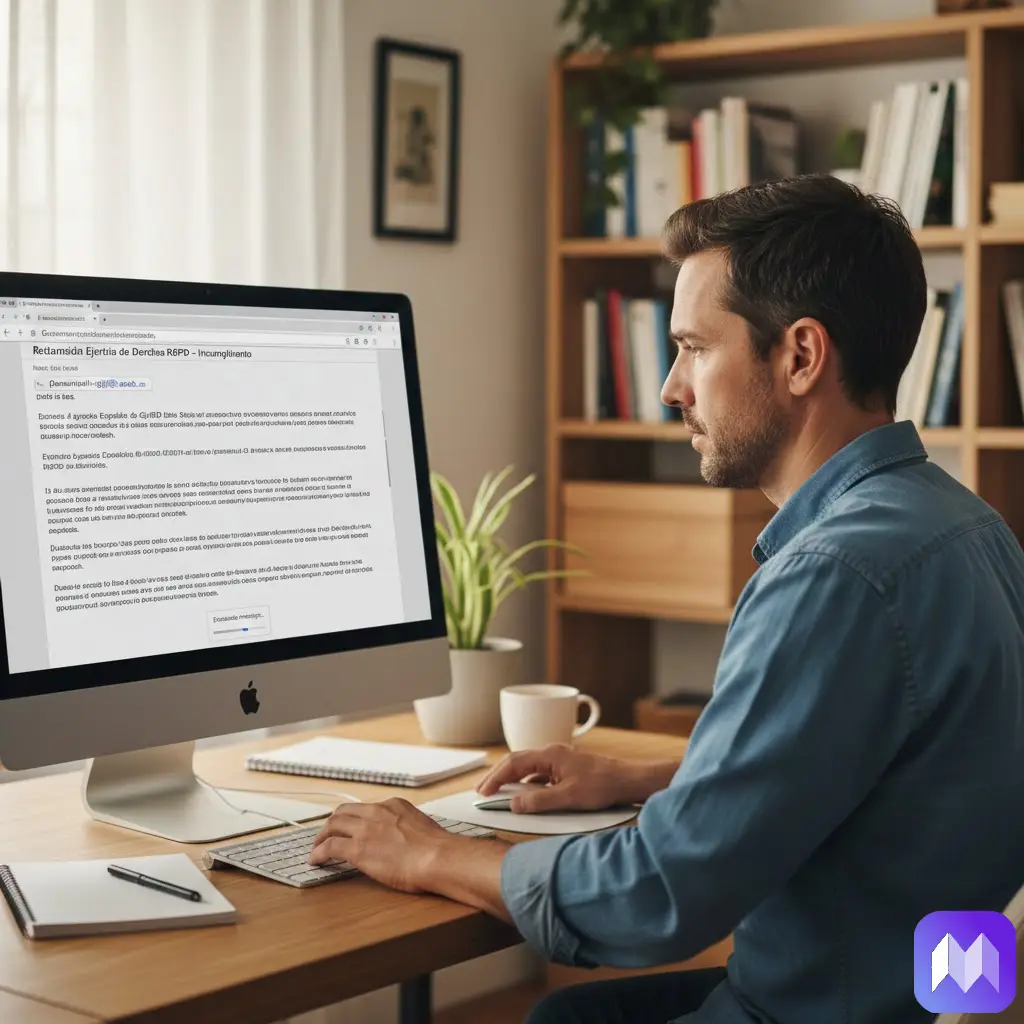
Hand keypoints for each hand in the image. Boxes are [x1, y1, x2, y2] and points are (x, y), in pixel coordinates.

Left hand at [307, 797, 454, 892]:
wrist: (438, 856)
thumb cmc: (437, 849)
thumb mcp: (421, 827)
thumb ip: (407, 828)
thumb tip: (405, 840)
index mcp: (394, 806)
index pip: (365, 809)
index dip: (353, 819)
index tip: (349, 827)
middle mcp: (377, 812)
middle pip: (344, 812)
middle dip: (332, 823)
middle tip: (326, 835)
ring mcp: (366, 829)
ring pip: (333, 825)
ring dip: (321, 837)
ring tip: (317, 848)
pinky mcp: (358, 848)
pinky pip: (329, 847)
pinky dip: (318, 853)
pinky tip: (316, 860)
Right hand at [475, 744, 640, 812]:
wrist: (627, 781)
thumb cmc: (602, 785)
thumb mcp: (568, 797)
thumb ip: (538, 801)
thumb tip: (513, 804)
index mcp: (550, 755)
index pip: (514, 763)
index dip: (495, 777)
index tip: (483, 792)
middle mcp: (552, 753)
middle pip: (517, 762)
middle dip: (498, 776)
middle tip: (482, 791)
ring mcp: (559, 760)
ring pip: (527, 767)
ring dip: (511, 779)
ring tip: (498, 792)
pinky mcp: (566, 769)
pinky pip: (539, 773)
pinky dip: (526, 782)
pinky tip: (525, 794)